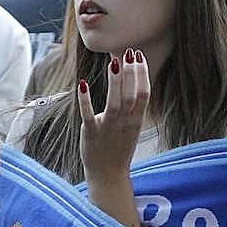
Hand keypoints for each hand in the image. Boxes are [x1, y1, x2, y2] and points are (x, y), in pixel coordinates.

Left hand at [76, 48, 149, 181]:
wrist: (108, 174)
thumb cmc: (119, 146)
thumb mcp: (132, 125)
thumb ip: (133, 106)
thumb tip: (131, 79)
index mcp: (136, 120)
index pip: (144, 94)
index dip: (142, 74)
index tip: (138, 56)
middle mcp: (124, 123)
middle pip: (131, 95)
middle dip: (131, 73)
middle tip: (130, 52)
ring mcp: (108, 128)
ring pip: (114, 103)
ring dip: (115, 82)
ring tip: (114, 62)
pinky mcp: (91, 132)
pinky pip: (88, 114)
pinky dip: (85, 99)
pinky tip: (83, 83)